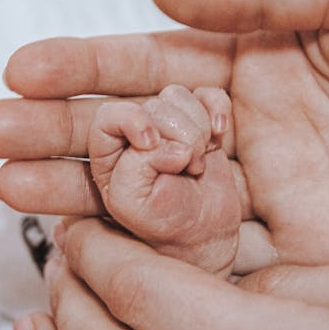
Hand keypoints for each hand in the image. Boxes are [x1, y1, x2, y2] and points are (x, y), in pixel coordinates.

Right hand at [0, 0, 328, 269]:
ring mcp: (253, 202)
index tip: (22, 71)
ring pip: (146, 202)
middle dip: (57, 135)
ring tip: (14, 191)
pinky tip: (85, 248)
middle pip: (130, 135)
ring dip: (77, 196)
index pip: (148, 65)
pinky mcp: (277, 263)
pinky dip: (138, 258)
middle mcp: (240, 136)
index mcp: (251, 65)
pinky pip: (194, 263)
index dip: (84, 66)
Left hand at [89, 84, 240, 273]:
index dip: (132, 121)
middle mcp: (135, 134)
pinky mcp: (199, 121)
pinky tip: (220, 134)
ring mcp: (168, 125)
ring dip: (197, 129)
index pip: (110, 115)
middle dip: (175, 136)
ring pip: (178, 97)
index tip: (150, 142)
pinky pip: (208, 94)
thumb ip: (134, 167)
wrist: (205, 235)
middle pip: (152, 105)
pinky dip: (218, 109)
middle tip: (185, 168)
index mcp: (108, 152)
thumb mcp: (132, 204)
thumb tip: (167, 143)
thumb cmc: (164, 224)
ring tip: (197, 164)